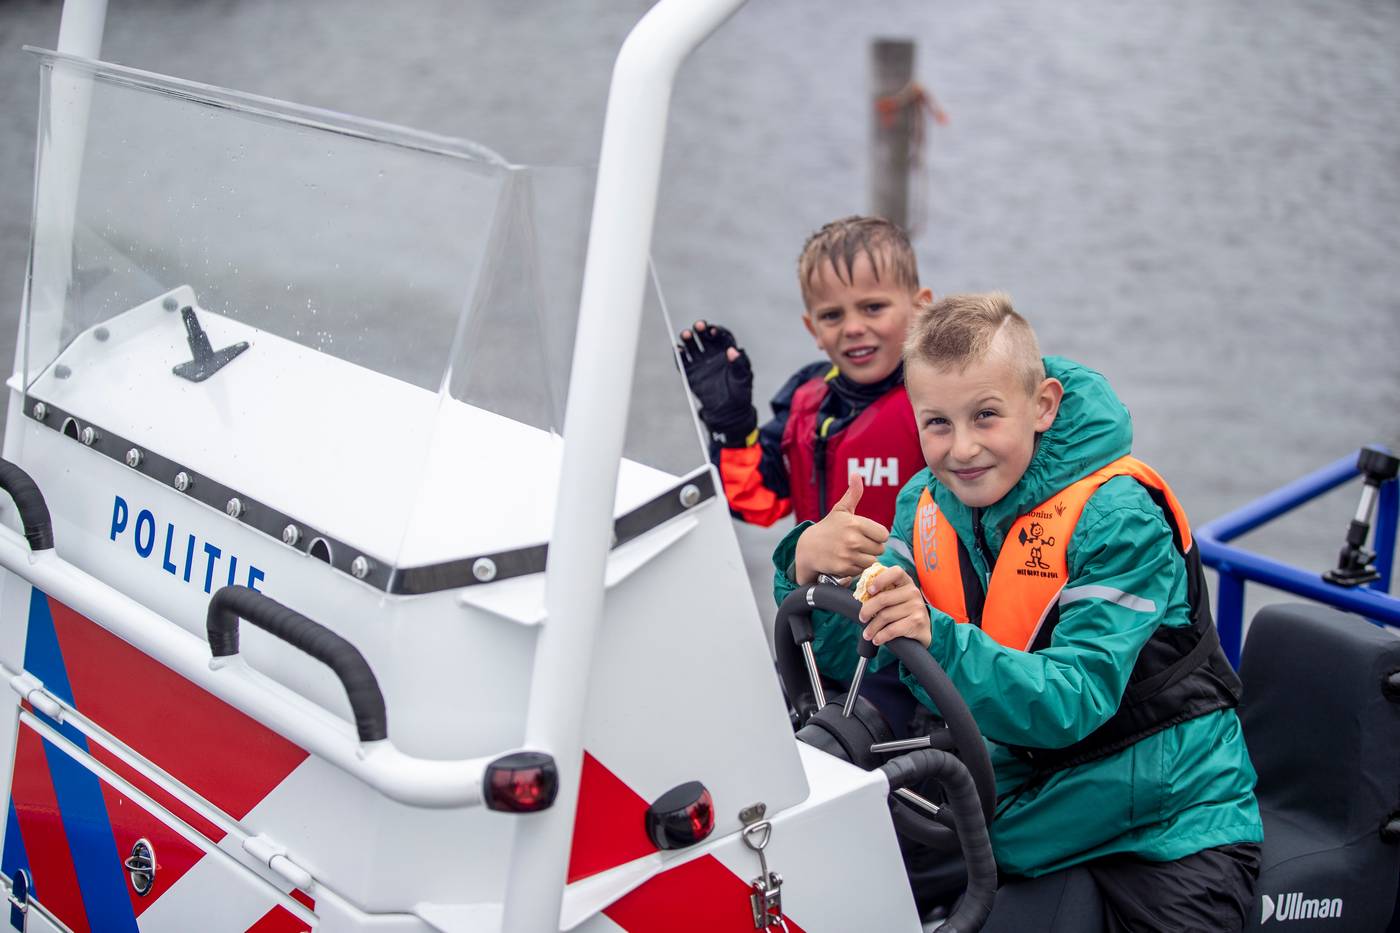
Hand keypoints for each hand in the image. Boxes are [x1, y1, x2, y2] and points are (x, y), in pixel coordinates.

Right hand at [676, 320, 754, 443]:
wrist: (728, 412)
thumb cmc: (740, 393)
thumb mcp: (743, 379)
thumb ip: (739, 364)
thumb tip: (733, 350)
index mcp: (726, 352)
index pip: (720, 337)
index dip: (716, 332)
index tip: (713, 331)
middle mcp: (712, 354)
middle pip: (704, 337)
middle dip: (701, 330)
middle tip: (698, 326)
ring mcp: (700, 363)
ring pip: (692, 346)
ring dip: (688, 339)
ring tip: (686, 334)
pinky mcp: (690, 374)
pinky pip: (683, 362)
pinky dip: (679, 355)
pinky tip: (678, 348)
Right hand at [794, 473, 888, 584]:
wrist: (808, 547)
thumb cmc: (828, 527)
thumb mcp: (841, 510)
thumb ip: (853, 493)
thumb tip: (856, 474)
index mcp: (856, 523)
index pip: (883, 534)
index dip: (877, 535)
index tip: (867, 534)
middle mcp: (853, 539)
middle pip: (880, 549)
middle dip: (872, 547)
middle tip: (859, 544)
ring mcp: (848, 555)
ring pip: (872, 561)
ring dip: (865, 558)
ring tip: (854, 552)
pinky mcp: (844, 568)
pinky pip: (861, 570)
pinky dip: (856, 567)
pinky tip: (847, 560)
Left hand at [858, 565, 930, 647]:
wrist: (923, 630)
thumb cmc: (903, 612)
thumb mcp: (896, 598)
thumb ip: (883, 593)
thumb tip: (861, 595)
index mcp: (906, 582)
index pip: (895, 572)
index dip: (880, 579)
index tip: (869, 591)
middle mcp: (913, 592)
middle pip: (883, 599)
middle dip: (867, 610)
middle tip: (861, 618)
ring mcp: (917, 606)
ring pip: (885, 616)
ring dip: (872, 628)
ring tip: (867, 634)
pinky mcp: (917, 622)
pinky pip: (892, 629)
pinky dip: (881, 636)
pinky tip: (877, 639)